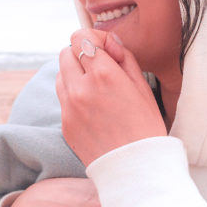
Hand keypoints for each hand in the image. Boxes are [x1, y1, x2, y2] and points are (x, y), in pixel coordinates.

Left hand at [56, 28, 165, 165]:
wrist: (136, 168)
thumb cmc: (146, 127)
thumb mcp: (143, 86)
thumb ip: (124, 58)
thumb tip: (109, 43)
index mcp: (103, 75)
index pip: (80, 37)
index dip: (94, 39)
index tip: (107, 50)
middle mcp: (80, 88)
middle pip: (65, 53)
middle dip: (82, 54)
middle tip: (101, 68)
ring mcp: (69, 108)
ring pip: (60, 74)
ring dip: (74, 74)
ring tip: (95, 88)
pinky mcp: (65, 124)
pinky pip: (62, 98)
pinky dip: (73, 95)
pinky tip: (92, 107)